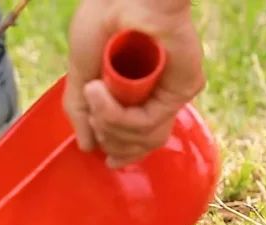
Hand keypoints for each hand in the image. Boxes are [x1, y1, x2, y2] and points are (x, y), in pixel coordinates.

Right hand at [63, 0, 204, 167]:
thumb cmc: (102, 23)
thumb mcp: (80, 74)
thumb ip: (81, 111)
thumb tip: (86, 146)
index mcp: (139, 93)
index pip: (140, 138)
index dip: (123, 152)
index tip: (106, 159)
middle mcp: (160, 95)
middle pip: (143, 144)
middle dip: (111, 140)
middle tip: (92, 118)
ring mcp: (173, 91)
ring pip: (144, 137)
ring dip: (109, 124)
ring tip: (93, 95)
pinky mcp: (184, 86)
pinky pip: (148, 121)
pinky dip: (117, 113)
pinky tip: (100, 91)